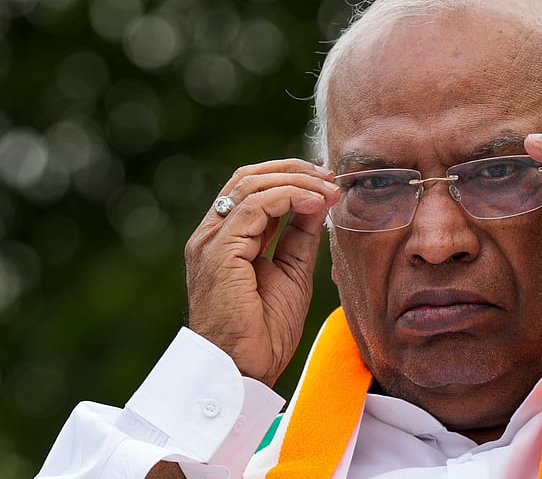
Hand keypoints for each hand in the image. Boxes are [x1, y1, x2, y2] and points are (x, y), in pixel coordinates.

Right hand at [184, 159, 339, 385]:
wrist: (243, 371)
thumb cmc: (264, 333)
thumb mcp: (291, 272)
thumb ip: (299, 237)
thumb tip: (319, 203)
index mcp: (225, 240)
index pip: (251, 189)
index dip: (290, 177)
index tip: (326, 180)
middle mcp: (212, 235)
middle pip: (248, 178)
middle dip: (294, 170)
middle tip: (330, 175)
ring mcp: (211, 241)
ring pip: (251, 184)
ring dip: (297, 180)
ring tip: (329, 189)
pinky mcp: (219, 251)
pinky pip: (255, 206)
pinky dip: (290, 197)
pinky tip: (316, 203)